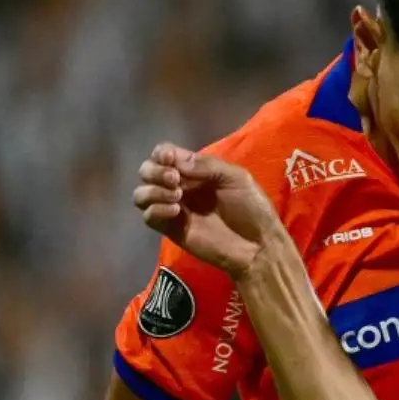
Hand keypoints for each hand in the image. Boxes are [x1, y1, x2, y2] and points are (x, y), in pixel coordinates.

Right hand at [133, 143, 280, 276]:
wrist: (257, 245)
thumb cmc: (251, 208)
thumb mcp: (236, 178)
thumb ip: (207, 166)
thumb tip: (175, 162)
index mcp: (195, 171)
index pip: (165, 154)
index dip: (161, 153)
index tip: (169, 159)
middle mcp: (180, 187)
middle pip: (147, 171)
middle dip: (155, 171)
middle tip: (175, 180)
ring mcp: (174, 209)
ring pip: (141, 194)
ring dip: (153, 190)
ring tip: (177, 197)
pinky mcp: (171, 230)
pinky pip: (149, 217)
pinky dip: (156, 209)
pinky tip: (176, 211)